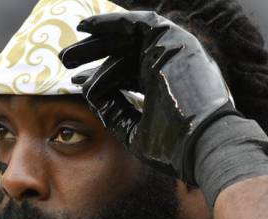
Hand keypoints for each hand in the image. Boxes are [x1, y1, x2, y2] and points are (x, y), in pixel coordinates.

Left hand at [59, 11, 241, 184]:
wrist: (201, 144)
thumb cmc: (172, 147)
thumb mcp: (133, 131)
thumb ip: (113, 111)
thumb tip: (90, 94)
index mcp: (163, 87)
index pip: (127, 74)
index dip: (100, 76)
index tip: (75, 82)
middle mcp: (168, 66)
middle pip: (125, 53)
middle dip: (93, 55)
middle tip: (66, 61)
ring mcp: (173, 52)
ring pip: (128, 37)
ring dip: (97, 40)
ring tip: (67, 54)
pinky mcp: (174, 41)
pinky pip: (139, 23)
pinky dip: (112, 23)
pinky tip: (87, 28)